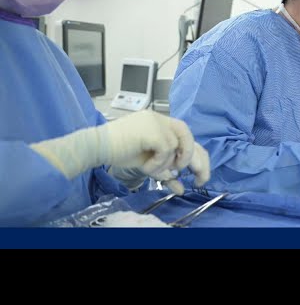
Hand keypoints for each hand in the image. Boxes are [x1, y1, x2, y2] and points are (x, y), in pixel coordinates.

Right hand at [31, 111, 209, 194]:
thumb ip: (165, 170)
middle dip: (193, 158)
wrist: (96, 147)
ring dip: (166, 163)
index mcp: (160, 123)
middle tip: (196, 178)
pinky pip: (166, 149)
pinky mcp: (151, 129)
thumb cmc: (118, 152)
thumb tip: (179, 186)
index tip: (198, 173)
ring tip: (151, 169)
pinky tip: (146, 166)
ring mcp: (155, 121)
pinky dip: (159, 162)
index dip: (194, 154)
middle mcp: (159, 118)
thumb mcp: (149, 163)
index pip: (184, 135)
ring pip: (176, 145)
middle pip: (187, 134)